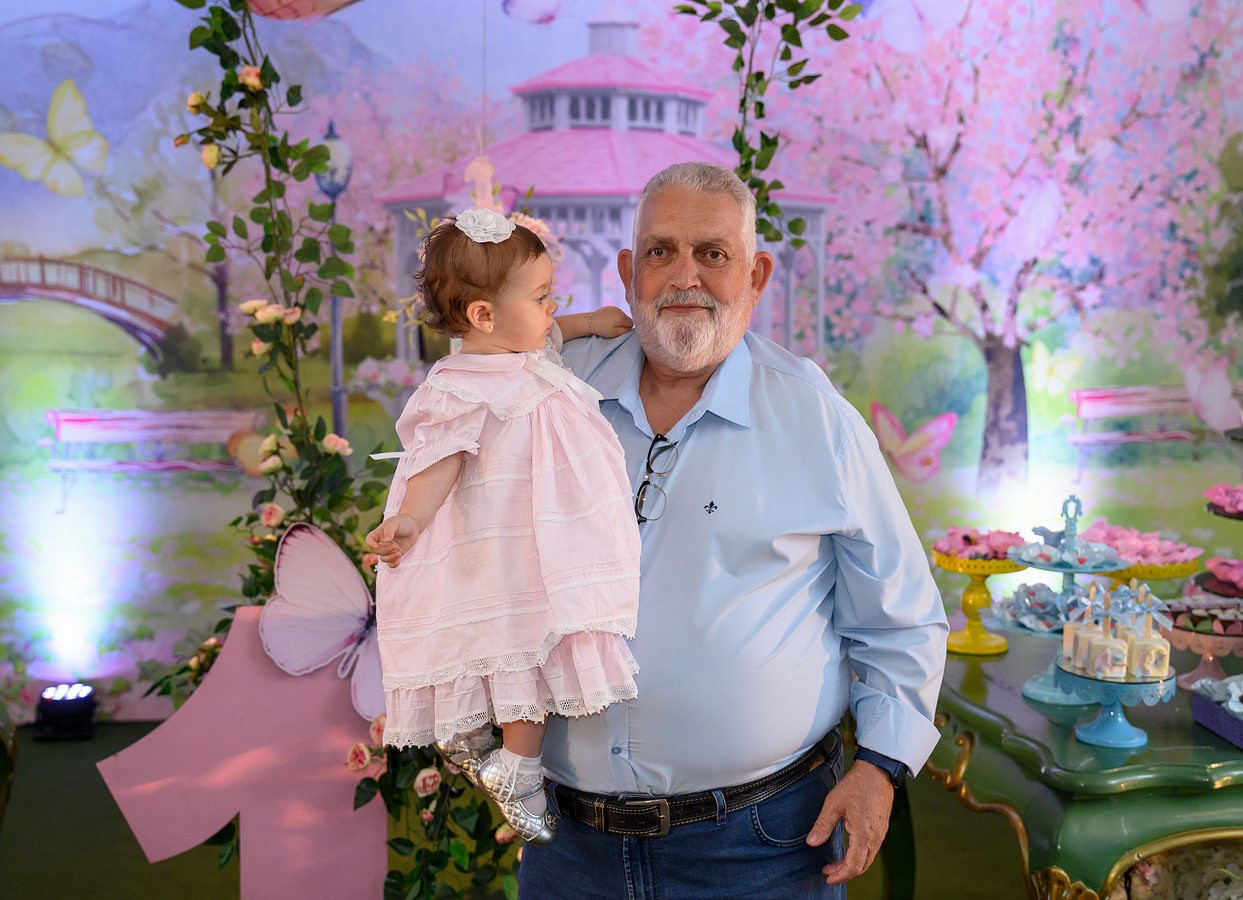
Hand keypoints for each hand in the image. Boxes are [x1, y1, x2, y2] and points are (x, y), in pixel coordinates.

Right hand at [364, 514, 420, 565]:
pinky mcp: (395, 554)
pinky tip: (398, 561)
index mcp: (378, 533)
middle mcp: (381, 542)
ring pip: (383, 558)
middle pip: (377, 551)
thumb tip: (386, 540)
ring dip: (390, 558)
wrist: (413, 526)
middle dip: (386, 550)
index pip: (369, 540)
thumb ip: (389, 530)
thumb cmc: (401, 522)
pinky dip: (393, 564)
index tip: (376, 546)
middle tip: (395, 546)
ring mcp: (388, 549)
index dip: (370, 544)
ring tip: (398, 552)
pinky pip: (390, 563)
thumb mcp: (395, 523)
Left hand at [589, 306, 632, 337]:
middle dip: (623, 323)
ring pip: (621, 315)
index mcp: (622, 317)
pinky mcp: (609, 307)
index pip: (631, 323)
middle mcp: (620, 311)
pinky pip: (616, 312)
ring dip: (618, 320)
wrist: (590, 321)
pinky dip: (614, 316)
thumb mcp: (615, 333)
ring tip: (610, 324)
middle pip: (627, 318)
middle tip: (614, 328)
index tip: (620, 330)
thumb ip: (625, 330)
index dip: (627, 328)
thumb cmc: (603, 329)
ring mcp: (614, 308)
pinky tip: (607, 320)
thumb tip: (631, 328)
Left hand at [806, 760, 893, 884]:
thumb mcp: (834, 803)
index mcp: (863, 834)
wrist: (877, 771)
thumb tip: (811, 843)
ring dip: (852, 865)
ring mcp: (880, 833)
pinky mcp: (882, 828)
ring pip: (867, 859)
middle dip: (844, 873)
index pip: (853, 865)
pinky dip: (860, 856)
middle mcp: (875, 837)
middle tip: (828, 872)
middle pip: (861, 866)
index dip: (840, 875)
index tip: (828, 877)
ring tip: (836, 864)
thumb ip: (823, 825)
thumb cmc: (856, 785)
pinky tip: (849, 851)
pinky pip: (871, 850)